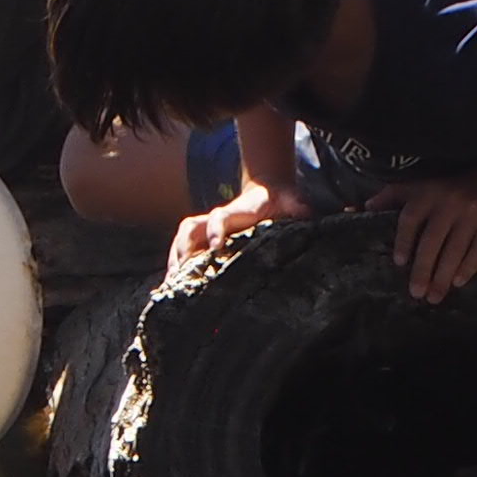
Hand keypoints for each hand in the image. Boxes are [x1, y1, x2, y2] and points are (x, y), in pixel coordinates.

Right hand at [168, 177, 314, 274]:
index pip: (220, 217)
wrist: (268, 192)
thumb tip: (305, 212)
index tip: (215, 246)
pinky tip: (173, 284)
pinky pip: (185, 247)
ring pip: (184, 237)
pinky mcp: (207, 237)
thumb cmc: (280, 201)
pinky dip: (177, 263)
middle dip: (183, 247)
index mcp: (238, 211)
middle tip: (179, 271)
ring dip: (175, 257)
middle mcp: (218, 218)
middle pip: (191, 227)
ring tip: (170, 282)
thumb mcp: (291, 201)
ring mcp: (210, 227)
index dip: (216, 229)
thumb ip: (297, 206)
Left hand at [369, 176, 476, 304]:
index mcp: (427, 193)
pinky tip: (459, 283)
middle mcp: (448, 201)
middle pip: (432, 240)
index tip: (399, 263)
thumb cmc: (450, 190)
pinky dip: (468, 268)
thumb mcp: (421, 187)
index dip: (403, 240)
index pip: (410, 218)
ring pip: (455, 250)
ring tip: (434, 297)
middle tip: (416, 293)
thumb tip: (354, 210)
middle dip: (423, 269)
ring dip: (443, 276)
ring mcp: (472, 212)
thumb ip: (391, 197)